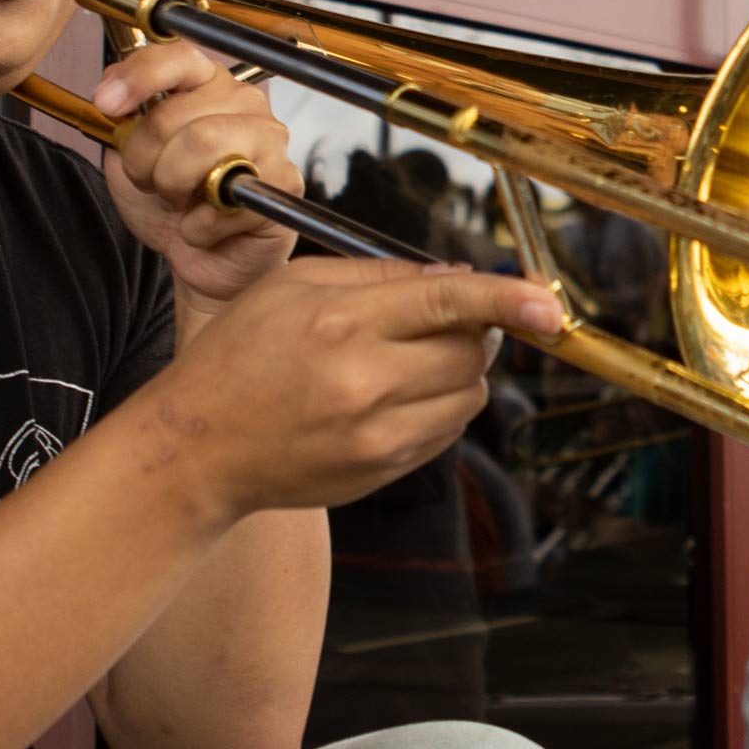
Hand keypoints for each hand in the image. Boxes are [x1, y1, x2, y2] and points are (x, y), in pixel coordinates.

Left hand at [93, 43, 301, 303]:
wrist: (198, 260)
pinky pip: (223, 200)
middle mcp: (245, 104)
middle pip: (176, 114)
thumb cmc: (171, 204)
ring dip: (172, 186)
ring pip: (202, 145)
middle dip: (144, 159)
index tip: (106, 105)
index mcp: (208, 85)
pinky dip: (196, 226)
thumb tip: (110, 92)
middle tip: (150, 183)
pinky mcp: (284, 184)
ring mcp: (270, 142)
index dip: (138, 76)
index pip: (179, 56)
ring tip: (177, 202)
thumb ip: (121, 118)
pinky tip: (202, 227)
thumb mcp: (129, 156)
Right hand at [137, 255, 565, 519]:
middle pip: (470, 351)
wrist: (198, 446)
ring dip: (457, 370)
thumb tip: (452, 278)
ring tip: (405, 359)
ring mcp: (377, 436)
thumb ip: (375, 276)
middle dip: (475, 328)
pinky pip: (446, 432)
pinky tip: (390, 395)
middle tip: (445, 319)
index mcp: (341, 323)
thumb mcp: (292, 287)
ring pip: (469, 395)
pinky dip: (437, 406)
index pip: (448, 304)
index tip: (549, 306)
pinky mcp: (382, 471)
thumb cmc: (237, 357)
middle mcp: (365, 383)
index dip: (507, 300)